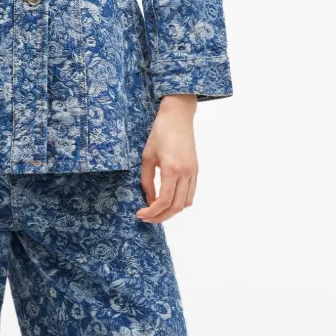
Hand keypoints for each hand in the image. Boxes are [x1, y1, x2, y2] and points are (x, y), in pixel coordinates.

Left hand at [136, 93, 198, 223]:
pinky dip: (180, 202)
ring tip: (157, 211)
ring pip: (185, 203)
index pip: (163, 201)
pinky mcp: (195, 171)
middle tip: (146, 218)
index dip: (151, 212)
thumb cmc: (159, 134)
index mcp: (171, 169)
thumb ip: (147, 181)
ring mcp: (193, 173)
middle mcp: (185, 174)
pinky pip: (190, 194)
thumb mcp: (146, 158)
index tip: (140, 214)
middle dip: (160, 217)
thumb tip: (148, 200)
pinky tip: (167, 201)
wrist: (178, 117)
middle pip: (176, 207)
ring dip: (171, 212)